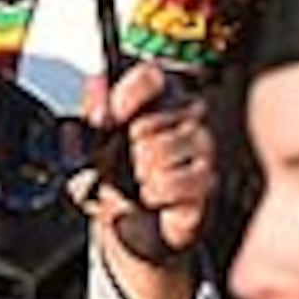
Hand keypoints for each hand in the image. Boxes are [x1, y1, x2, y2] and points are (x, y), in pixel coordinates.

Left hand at [76, 60, 218, 298]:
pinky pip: (168, 183)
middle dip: (124, 148)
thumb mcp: (90, 143)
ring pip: (156, 152)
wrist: (135, 224)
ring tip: (143, 180)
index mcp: (162, 94)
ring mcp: (204, 145)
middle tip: (127, 160)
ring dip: (138, 174)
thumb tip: (93, 103)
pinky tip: (155, 196)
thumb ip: (90, 116)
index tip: (108, 119)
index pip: (151, 75)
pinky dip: (152, 195)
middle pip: (146, 121)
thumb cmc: (118, 175)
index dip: (124, 96)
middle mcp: (190, 113)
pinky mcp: (208, 179)